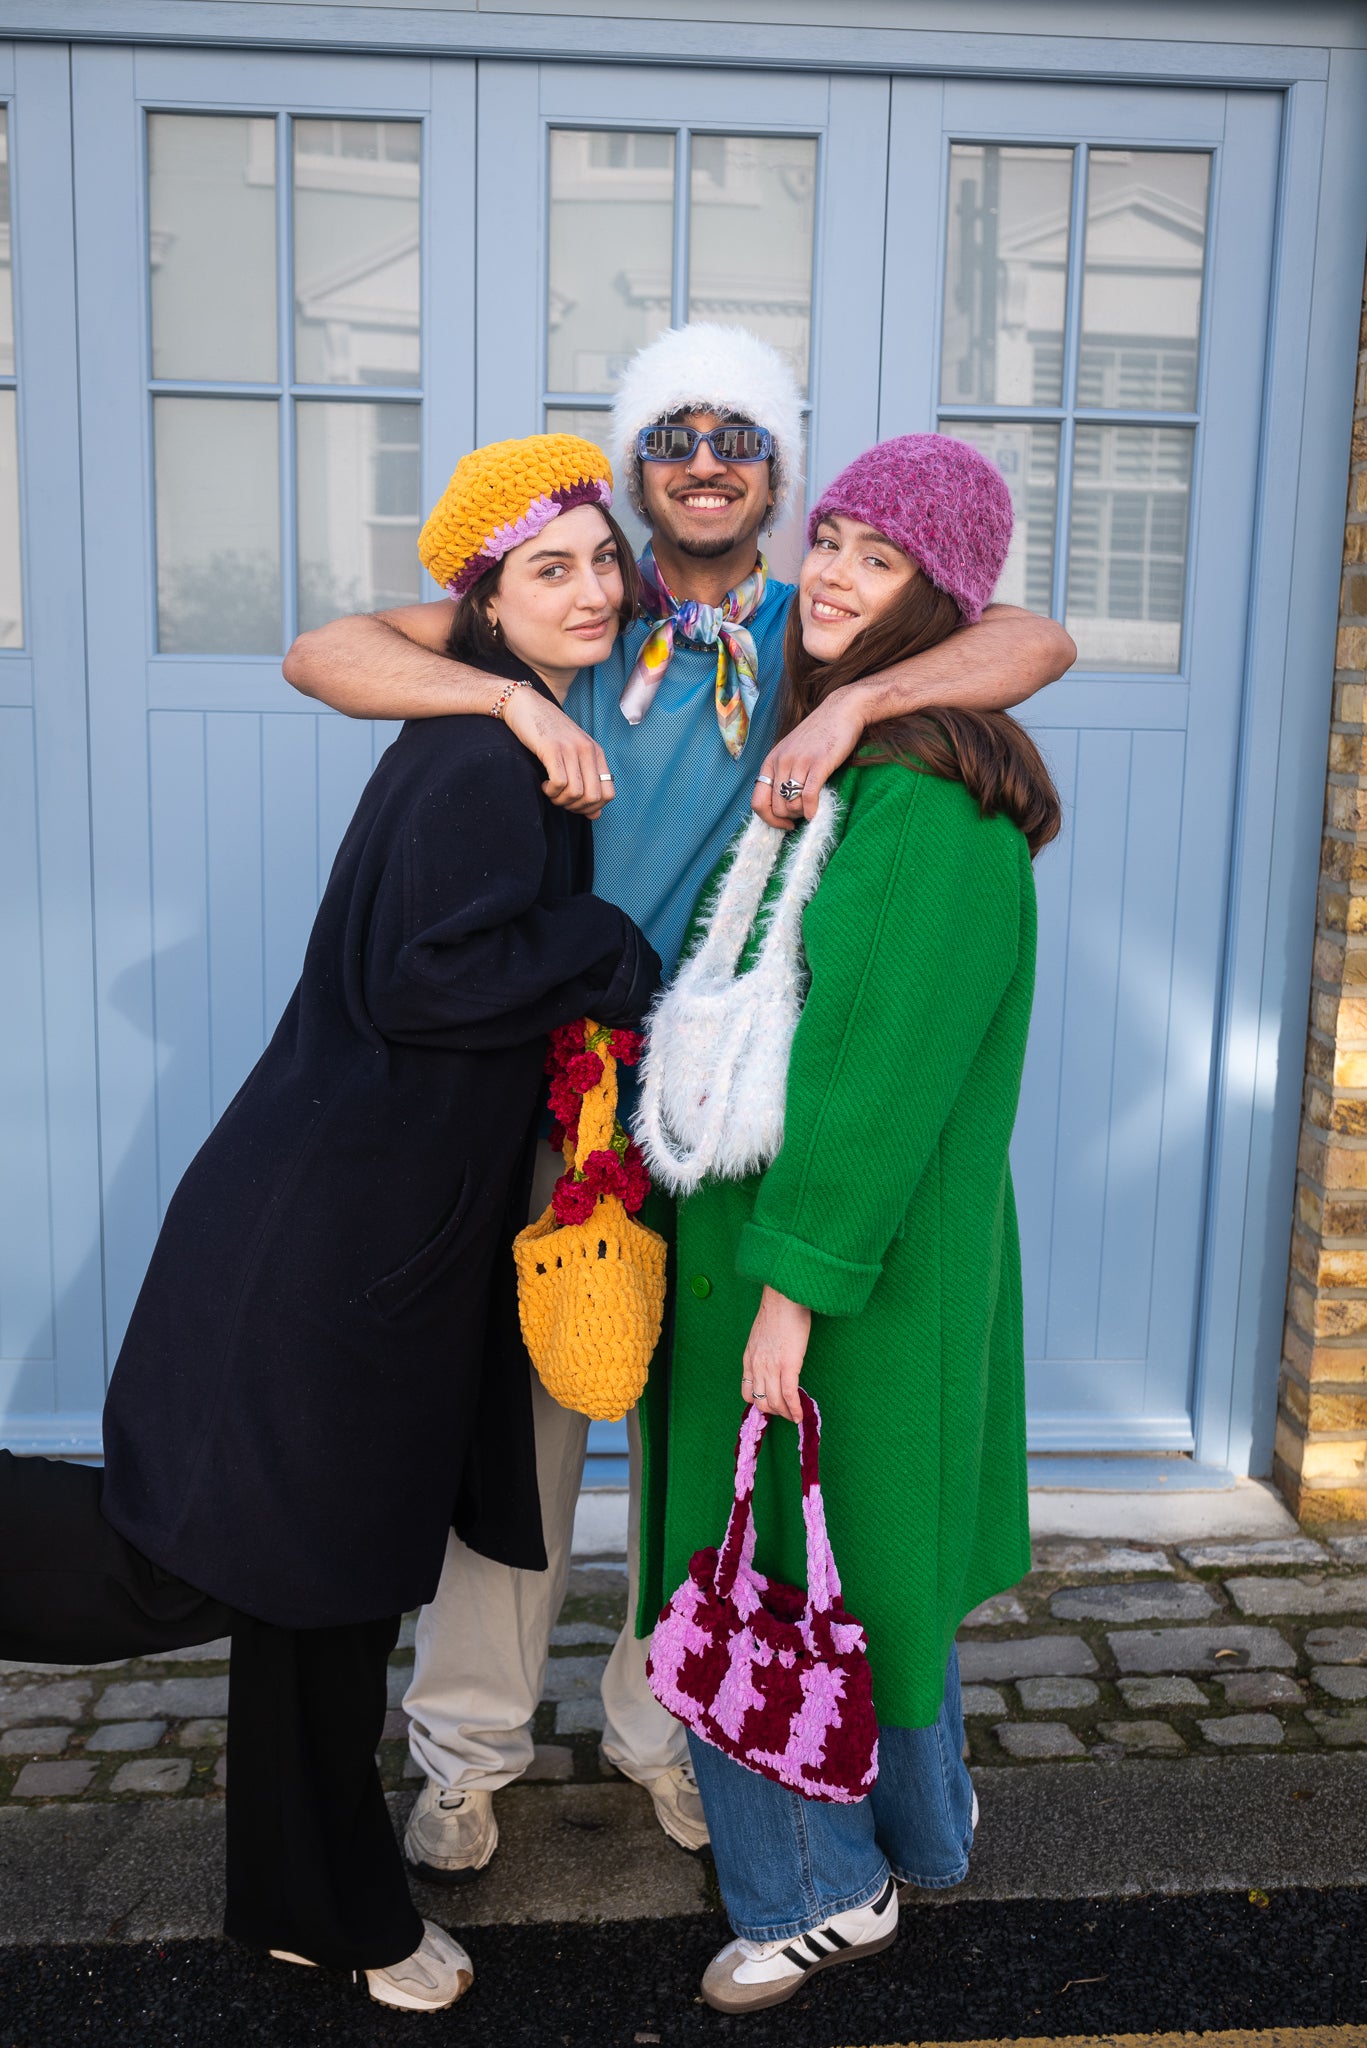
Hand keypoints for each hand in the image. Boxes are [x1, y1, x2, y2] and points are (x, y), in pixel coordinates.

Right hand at [503, 689, 614, 816]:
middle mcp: (587, 750)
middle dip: (575, 807)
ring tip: (550, 791)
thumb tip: (595, 815)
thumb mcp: (572, 756)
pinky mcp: (552, 748)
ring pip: (576, 793)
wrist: (525, 705)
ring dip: (560, 800)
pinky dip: (550, 791)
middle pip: (593, 797)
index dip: (592, 807)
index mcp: (596, 752)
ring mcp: (570, 748)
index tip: (575, 803)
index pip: (609, 793)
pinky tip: (543, 784)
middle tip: (560, 799)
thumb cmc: (548, 733)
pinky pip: (560, 783)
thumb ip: (586, 783)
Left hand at [741, 1286, 811, 1424]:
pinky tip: (800, 1416)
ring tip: (795, 1416)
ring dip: (786, 1414)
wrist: (784, 1298)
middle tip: (787, 1413)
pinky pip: (789, 1395)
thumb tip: (771, 1361)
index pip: (747, 1392)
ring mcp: (771, 1367)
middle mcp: (756, 1366)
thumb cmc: (777, 1312)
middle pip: (761, 1402)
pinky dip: (795, 1409)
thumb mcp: (760, 1335)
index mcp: (749, 1359)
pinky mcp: (788, 1365)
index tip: (771, 1405)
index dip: (759, 1403)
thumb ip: (762, 1351)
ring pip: (775, 1402)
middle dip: (775, 1412)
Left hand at [752, 687, 865, 828]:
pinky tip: (815, 813)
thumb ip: (782, 773)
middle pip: (776, 807)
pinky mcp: (819, 764)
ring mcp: (799, 762)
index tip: (784, 824)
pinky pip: (808, 796)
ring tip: (809, 809)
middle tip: (801, 813)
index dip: (769, 819)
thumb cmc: (818, 734)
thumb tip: (780, 803)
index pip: (757, 801)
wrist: (841, 711)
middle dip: (788, 818)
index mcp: (771, 761)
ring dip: (800, 814)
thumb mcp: (791, 751)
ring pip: (791, 805)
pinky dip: (811, 810)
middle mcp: (781, 762)